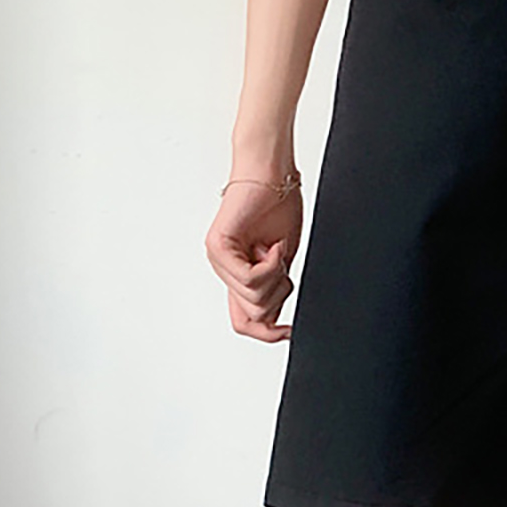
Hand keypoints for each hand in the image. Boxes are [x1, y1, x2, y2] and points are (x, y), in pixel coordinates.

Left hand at [204, 179, 304, 342]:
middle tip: (284, 264)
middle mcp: (223, 269)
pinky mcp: (218, 246)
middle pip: (254, 314)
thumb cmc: (280, 207)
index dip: (267, 334)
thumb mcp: (282, 262)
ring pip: (253, 298)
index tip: (289, 330)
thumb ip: (273, 291)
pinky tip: (274, 246)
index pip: (244, 322)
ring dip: (276, 277)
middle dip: (279, 294)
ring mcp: (217, 259)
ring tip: (278, 250)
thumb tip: (273, 324)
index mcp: (237, 274)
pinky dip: (270, 266)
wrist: (274, 173)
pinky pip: (248, 278)